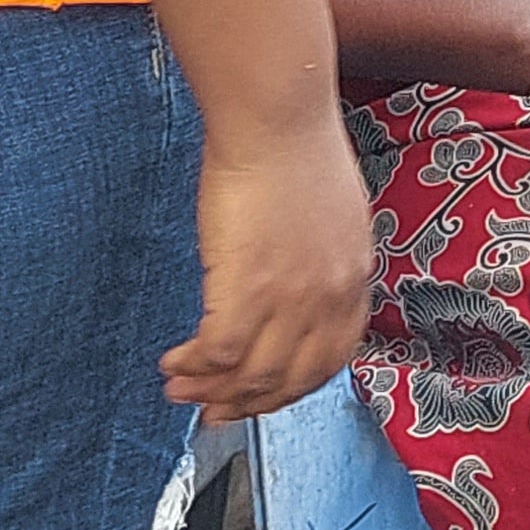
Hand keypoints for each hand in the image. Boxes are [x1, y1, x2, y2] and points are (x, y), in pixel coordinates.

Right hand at [162, 107, 373, 423]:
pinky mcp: (248, 290)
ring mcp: (292, 299)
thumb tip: (298, 288)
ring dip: (210, 391)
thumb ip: (323, 261)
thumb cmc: (298, 149)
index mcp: (354, 277)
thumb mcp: (334, 215)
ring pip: (251, 376)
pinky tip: (174, 361)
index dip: (291, 388)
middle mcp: (329, 297)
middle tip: (214, 410)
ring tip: (182, 388)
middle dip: (247, 403)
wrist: (278, 118)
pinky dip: (192, 366)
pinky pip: (217, 354)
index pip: (331, 360)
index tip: (261, 396)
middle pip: (290, 380)